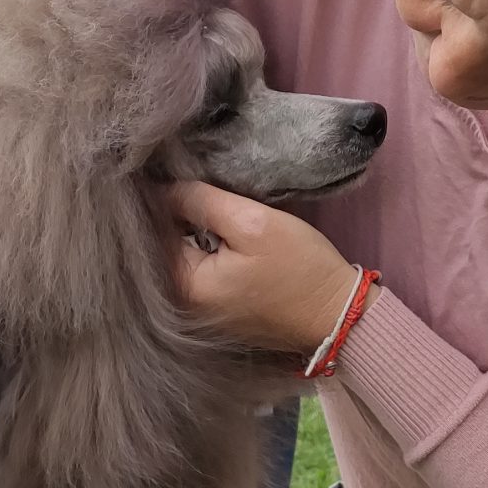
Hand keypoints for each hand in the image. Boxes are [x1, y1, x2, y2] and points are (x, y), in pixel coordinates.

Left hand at [165, 180, 367, 355]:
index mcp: (183, 287)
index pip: (151, 231)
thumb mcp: (252, 223)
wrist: (336, 314)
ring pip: (178, 257)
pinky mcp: (215, 312)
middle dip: (171, 215)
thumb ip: (201, 202)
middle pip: (161, 247)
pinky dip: (199, 250)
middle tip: (186, 182)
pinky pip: (195, 271)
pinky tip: (211, 231)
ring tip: (199, 201)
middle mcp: (181, 307)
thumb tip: (161, 188)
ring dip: (186, 231)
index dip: (160, 199)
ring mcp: (198, 313)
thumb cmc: (299, 268)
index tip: (170, 173)